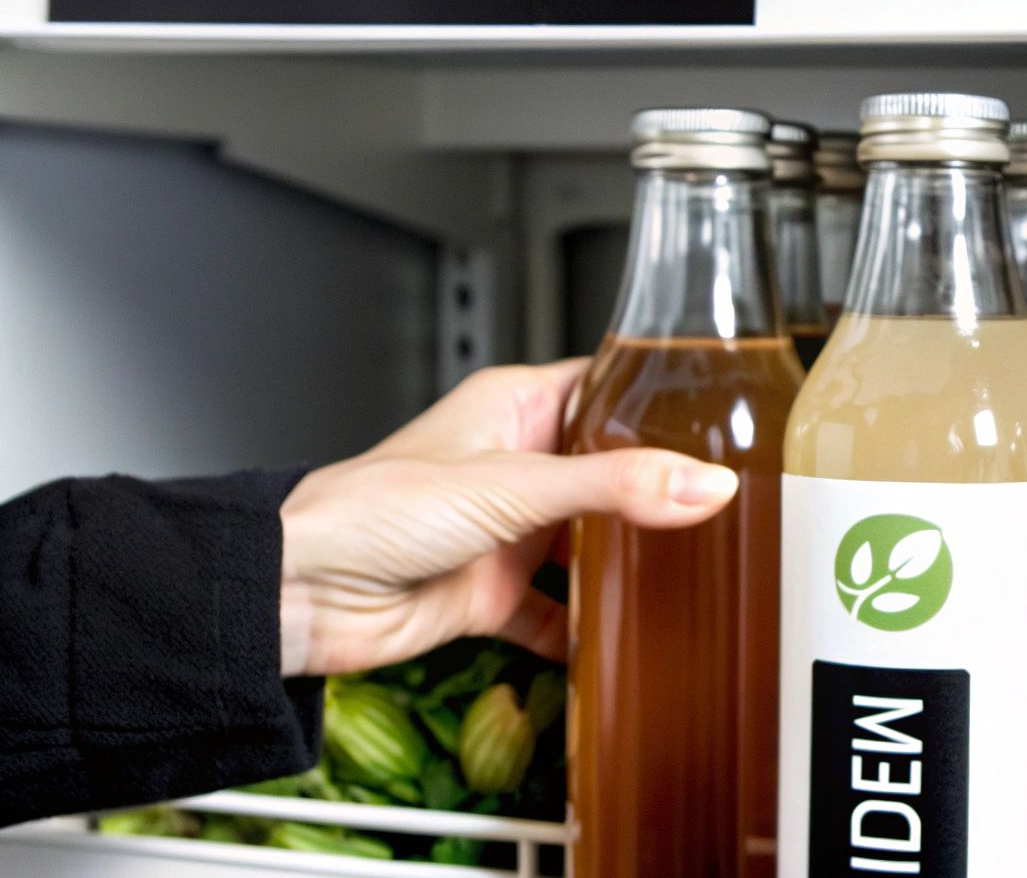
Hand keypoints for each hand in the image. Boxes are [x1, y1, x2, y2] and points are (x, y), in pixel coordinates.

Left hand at [277, 359, 738, 676]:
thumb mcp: (515, 486)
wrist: (300, 594)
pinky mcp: (493, 592)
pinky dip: (586, 629)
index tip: (723, 417)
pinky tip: (622, 638)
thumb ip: (616, 487)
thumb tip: (704, 485)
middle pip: (609, 470)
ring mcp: (506, 531)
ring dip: (628, 562)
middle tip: (726, 500)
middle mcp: (515, 464)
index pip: (606, 387)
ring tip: (692, 567)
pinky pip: (557, 613)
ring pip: (589, 542)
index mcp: (515, 407)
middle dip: (658, 490)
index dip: (660, 398)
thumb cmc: (373, 509)